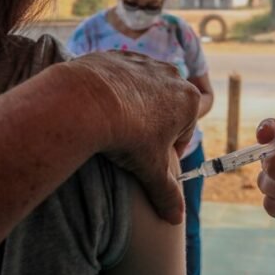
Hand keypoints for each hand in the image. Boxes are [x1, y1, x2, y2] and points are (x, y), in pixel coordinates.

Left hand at [69, 51, 200, 223]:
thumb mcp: (150, 170)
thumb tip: (175, 220)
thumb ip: (166, 193)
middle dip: (152, 127)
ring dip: (134, 107)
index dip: (168, 150)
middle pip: (166, 109)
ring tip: (113, 126)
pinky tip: (99, 109)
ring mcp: (144, 62)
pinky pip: (119, 77)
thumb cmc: (126, 135)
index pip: (184, 131)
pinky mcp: (118, 55)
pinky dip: (112, 90)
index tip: (149, 160)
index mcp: (188, 101)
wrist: (86, 101)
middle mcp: (172, 75)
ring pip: (144, 91)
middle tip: (130, 145)